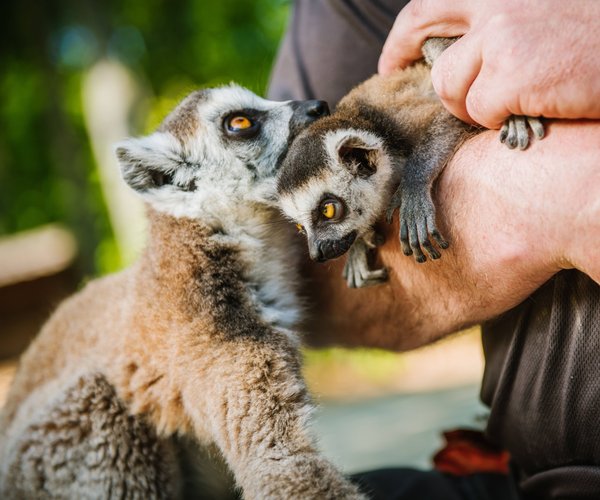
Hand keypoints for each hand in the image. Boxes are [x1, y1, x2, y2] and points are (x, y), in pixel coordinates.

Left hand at [378, 0, 599, 127]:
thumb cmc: (595, 36)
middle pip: (426, 37)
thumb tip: (460, 49)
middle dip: (408, 60)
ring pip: (450, 86)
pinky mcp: (510, 72)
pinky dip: (501, 119)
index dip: (405, 35)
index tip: (395, 58)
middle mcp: (496, 2)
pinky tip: (534, 107)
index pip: (431, 5)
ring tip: (513, 101)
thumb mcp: (542, 12)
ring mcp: (501, 35)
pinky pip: (480, 110)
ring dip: (473, 103)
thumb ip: (500, 23)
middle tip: (399, 77)